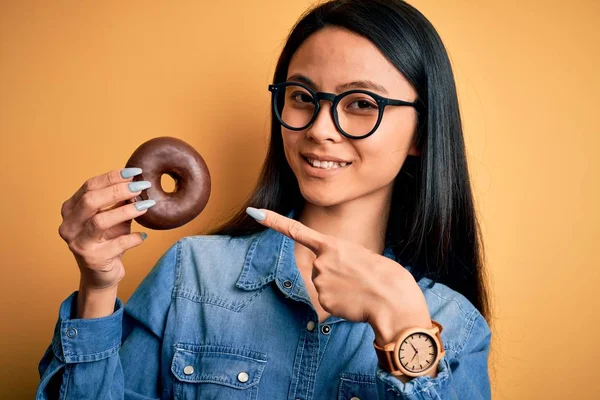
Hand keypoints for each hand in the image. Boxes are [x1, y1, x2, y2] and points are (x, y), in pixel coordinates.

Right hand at [58, 168, 153, 290]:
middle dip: (118, 190)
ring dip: (126, 211)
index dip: (112, 177)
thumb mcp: (113, 217)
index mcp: (71, 209)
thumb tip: (136, 183)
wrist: (101, 274)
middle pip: (91, 200)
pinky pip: (117, 244)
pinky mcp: (92, 259)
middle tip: (141, 186)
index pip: (89, 186)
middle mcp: (69, 225)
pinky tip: (142, 236)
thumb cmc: (107, 240)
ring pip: (100, 221)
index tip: (134, 172)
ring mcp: (78, 243)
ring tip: (145, 206)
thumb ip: (119, 201)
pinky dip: (132, 238)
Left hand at [247, 208, 430, 343]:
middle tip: (358, 279)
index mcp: (333, 245)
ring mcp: (321, 282)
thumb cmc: (386, 277)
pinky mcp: (323, 301)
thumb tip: (336, 276)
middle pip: (320, 269)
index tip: (255, 212)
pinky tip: (355, 302)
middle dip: (336, 275)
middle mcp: (321, 262)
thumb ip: (343, 260)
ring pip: (324, 286)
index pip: (296, 230)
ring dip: (340, 289)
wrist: (393, 301)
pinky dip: (341, 303)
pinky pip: (328, 302)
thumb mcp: (363, 257)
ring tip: (360, 290)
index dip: (273, 221)